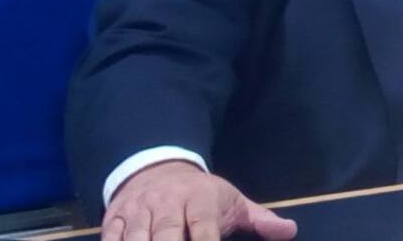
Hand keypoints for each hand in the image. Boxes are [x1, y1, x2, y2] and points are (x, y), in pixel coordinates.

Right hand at [102, 160, 297, 240]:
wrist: (158, 167)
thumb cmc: (202, 195)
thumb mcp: (232, 201)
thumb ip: (259, 219)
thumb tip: (290, 231)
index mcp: (199, 199)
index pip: (203, 227)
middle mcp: (167, 203)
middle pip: (165, 234)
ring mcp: (139, 210)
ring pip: (136, 237)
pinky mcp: (115, 218)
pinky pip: (111, 238)